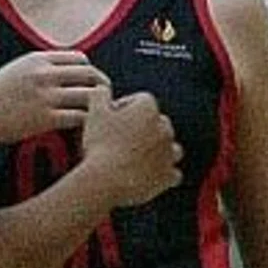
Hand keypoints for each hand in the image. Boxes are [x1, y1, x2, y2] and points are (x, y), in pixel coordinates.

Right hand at [0, 50, 102, 145]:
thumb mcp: (17, 70)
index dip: (91, 71)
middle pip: (90, 75)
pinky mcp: (45, 119)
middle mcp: (44, 74)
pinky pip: (79, 117)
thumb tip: (69, 73)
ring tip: (100, 117)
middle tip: (106, 100)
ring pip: (89, 96)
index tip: (92, 84)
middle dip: (102, 87)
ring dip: (99, 107)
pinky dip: (87, 123)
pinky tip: (86, 129)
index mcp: (38, 59)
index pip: (80, 59)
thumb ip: (42, 68)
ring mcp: (45, 96)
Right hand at [77, 80, 180, 207]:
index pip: (141, 100)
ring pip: (170, 147)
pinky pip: (173, 173)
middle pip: (157, 122)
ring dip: (158, 150)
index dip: (125, 108)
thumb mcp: (94, 110)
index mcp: (148, 108)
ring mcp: (169, 153)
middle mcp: (164, 128)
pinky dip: (164, 173)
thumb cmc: (100, 143)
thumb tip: (104, 87)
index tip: (111, 119)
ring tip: (138, 157)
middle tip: (122, 139)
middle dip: (143, 128)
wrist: (106, 180)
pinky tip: (149, 175)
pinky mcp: (169, 176)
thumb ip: (101, 92)